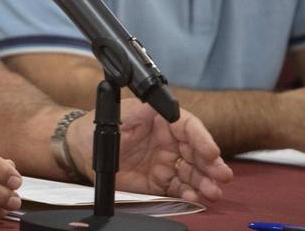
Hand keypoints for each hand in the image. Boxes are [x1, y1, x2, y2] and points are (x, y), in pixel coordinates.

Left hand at [67, 100, 231, 201]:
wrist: (83, 148)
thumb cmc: (104, 125)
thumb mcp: (124, 113)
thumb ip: (145, 112)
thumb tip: (165, 107)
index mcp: (164, 121)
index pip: (190, 128)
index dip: (203, 139)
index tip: (211, 151)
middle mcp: (170, 142)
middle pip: (197, 153)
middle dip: (212, 165)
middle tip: (221, 175)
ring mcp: (166, 162)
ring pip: (192, 173)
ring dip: (205, 182)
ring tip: (212, 191)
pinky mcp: (159, 181)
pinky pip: (178, 188)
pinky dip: (188, 194)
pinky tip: (194, 197)